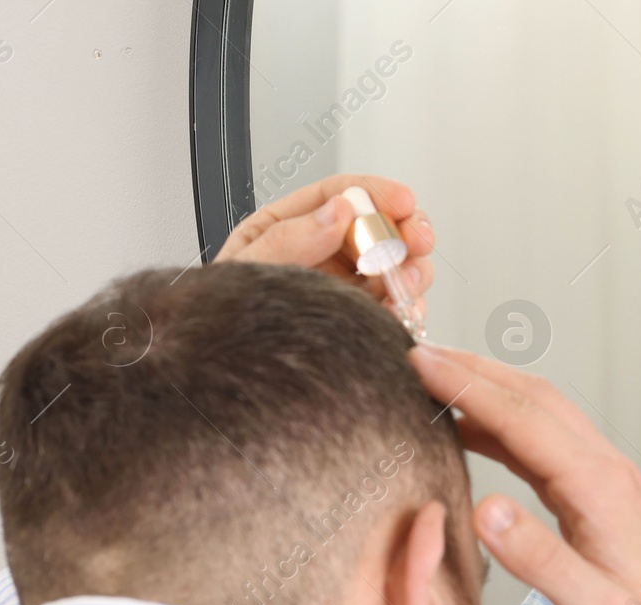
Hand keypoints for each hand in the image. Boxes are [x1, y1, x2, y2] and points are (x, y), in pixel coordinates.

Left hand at [214, 174, 435, 320]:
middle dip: (406, 229)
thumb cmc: (225, 320)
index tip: (402, 200)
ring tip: (405, 281)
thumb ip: (288, 239)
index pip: (342, 194)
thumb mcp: (246, 269)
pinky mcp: (364, 318)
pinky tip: (403, 310)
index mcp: (293, 227)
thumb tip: (337, 212)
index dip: (377, 192)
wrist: (233, 375)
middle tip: (416, 240)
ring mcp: (349, 287)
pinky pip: (399, 305)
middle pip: (381, 227)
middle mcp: (327, 253)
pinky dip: (410, 306)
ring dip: (412, 269)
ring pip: (398, 264)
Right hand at [405, 344, 640, 604]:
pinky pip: (545, 447)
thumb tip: (485, 510)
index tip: (419, 362)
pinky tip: (471, 434)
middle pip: (535, 401)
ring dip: (490, 392)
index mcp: (603, 492)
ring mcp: (607, 485)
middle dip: (475, 371)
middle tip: (416, 354)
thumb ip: (541, 563)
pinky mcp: (600, 504)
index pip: (525, 420)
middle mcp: (609, 475)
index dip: (468, 386)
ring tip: (434, 380)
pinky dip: (503, 428)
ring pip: (542, 417)